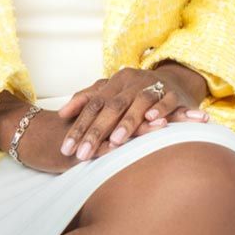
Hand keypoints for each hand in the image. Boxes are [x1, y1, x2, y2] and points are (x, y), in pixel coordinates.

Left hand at [55, 66, 208, 161]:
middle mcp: (132, 83)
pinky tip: (152, 120)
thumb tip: (60, 113)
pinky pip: (166, 100)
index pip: (92, 105)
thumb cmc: (135, 91)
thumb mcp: (111, 92)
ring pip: (138, 102)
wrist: (174, 80)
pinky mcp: (173, 93)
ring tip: (114, 141)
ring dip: (127, 122)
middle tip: (83, 154)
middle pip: (111, 106)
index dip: (79, 126)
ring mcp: (153, 86)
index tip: (66, 148)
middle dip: (96, 131)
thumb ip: (86, 100)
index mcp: (115, 82)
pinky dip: (159, 109)